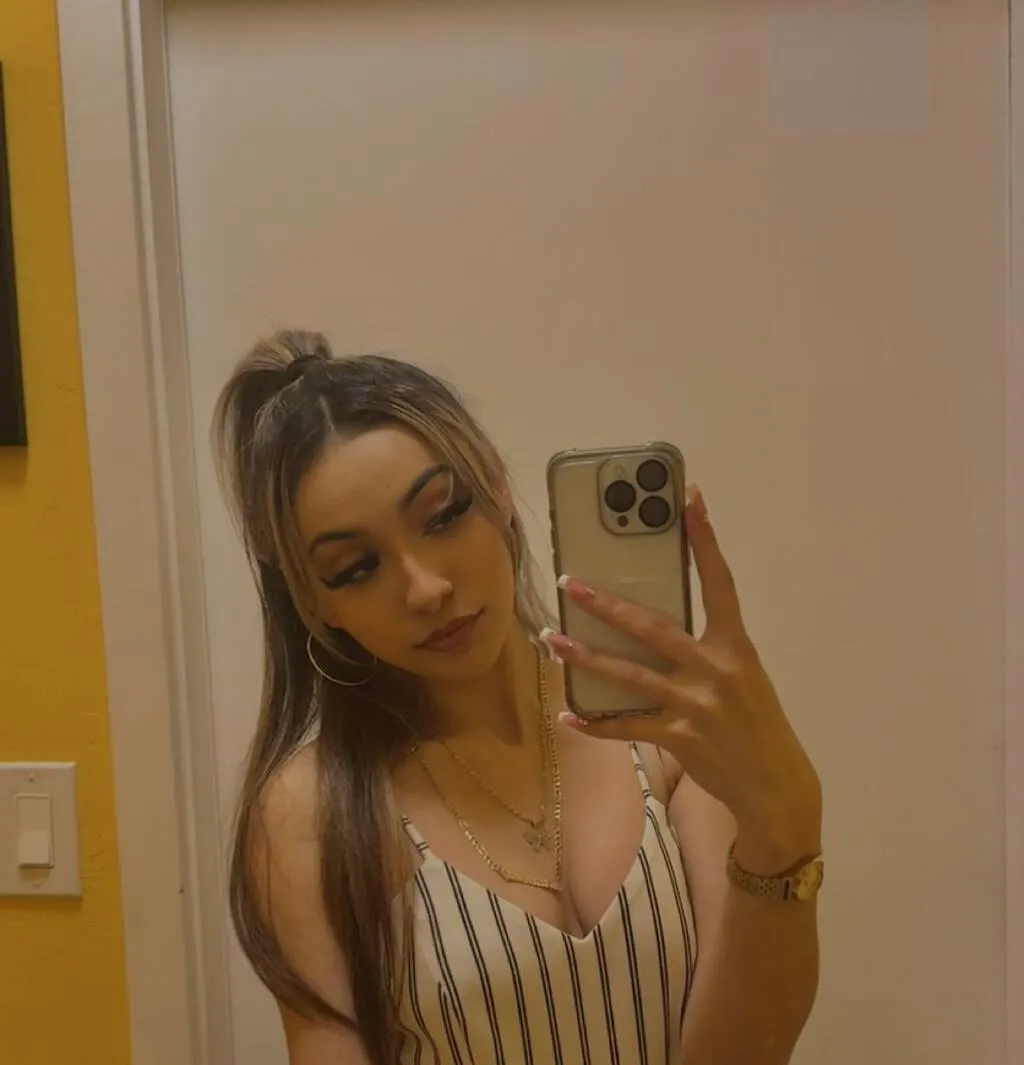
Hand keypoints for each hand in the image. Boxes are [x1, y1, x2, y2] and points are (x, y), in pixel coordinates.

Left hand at [542, 486, 821, 872]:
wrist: (776, 786)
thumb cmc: (757, 724)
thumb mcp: (744, 676)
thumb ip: (706, 650)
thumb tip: (652, 627)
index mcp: (737, 647)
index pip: (720, 583)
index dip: (704, 540)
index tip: (689, 499)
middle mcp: (715, 670)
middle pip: (652, 628)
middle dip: (607, 605)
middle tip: (570, 584)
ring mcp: (695, 706)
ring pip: (629, 675)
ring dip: (586, 657)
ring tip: (552, 640)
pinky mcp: (678, 739)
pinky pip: (626, 727)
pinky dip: (595, 723)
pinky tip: (568, 715)